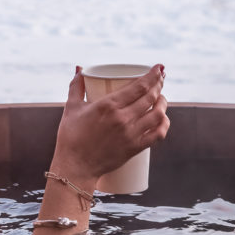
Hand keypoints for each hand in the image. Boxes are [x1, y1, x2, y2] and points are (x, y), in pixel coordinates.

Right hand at [52, 65, 168, 180]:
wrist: (75, 166)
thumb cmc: (70, 136)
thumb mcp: (71, 107)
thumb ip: (76, 86)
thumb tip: (79, 68)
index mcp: (108, 105)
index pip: (139, 86)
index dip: (152, 75)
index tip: (158, 68)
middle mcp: (122, 119)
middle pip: (150, 97)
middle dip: (159, 85)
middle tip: (160, 79)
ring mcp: (130, 134)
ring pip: (157, 114)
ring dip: (163, 103)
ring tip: (161, 97)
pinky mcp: (134, 148)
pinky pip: (157, 134)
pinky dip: (164, 124)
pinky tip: (163, 118)